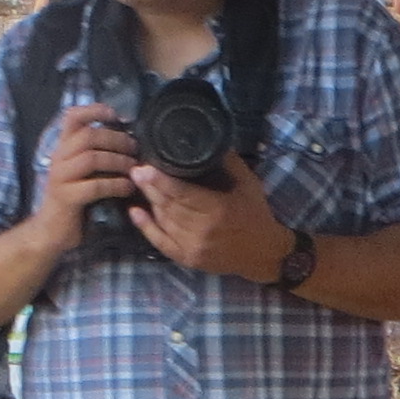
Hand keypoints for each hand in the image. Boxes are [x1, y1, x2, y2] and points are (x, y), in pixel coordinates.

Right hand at [24, 106, 138, 240]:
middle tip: (134, 147)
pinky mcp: (66, 197)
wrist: (51, 231)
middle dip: (116, 139)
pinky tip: (128, 187)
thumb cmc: (74, 199)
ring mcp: (60, 178)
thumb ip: (95, 154)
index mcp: (63, 148)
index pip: (72, 118)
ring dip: (118, 161)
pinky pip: (95, 185)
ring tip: (134, 167)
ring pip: (91, 158)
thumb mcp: (82, 172)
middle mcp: (59, 158)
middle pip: (87, 136)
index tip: (115, 114)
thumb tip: (126, 139)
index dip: (93, 110)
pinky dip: (116, 184)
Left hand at [130, 151, 294, 281]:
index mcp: (218, 210)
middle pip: (169, 206)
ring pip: (164, 220)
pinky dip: (146, 228)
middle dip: (150, 187)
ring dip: (149, 201)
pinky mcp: (187, 258)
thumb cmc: (257, 215)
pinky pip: (162, 242)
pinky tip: (135, 213)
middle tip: (135, 169)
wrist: (264, 253)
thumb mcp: (249, 185)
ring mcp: (192, 246)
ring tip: (138, 183)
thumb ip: (231, 163)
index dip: (162, 181)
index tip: (145, 167)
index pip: (183, 193)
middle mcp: (202, 229)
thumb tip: (211, 140)